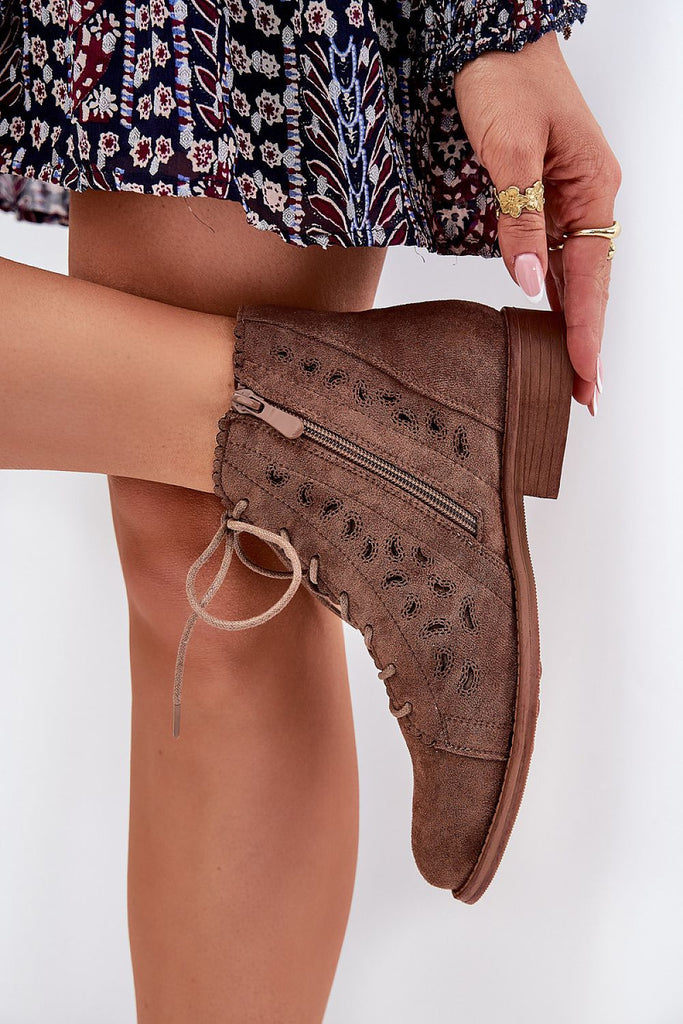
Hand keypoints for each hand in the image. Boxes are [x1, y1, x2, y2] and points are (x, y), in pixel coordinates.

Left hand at [454, 31, 621, 413]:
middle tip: (584, 396)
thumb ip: (520, 218)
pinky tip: (549, 320)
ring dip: (572, 323)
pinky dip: (555, 292)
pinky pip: (555, 254)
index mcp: (593, 187)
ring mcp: (567, 198)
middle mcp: (587, 198)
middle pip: (592, 283)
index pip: (593, 276)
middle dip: (586, 340)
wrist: (488, 37)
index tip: (586, 376)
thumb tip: (532, 283)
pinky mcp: (543, 196)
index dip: (587, 331)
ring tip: (569, 373)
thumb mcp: (509, 149)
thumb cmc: (504, 77)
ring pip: (575, 274)